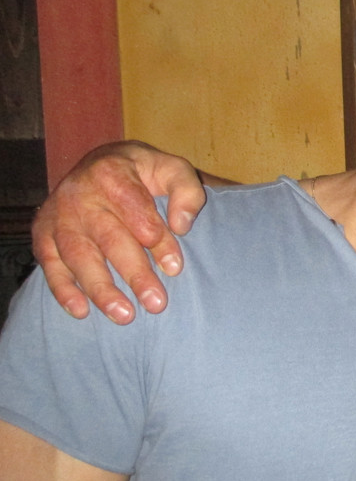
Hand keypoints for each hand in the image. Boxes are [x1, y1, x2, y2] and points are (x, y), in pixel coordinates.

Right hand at [31, 140, 206, 323]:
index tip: (175, 267)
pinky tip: (82, 311)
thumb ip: (187, 191)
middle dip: (134, 273)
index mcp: (112, 172)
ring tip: (125, 316)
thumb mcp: (171, 169)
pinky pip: (50, 264)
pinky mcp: (44, 234)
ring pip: (78, 255)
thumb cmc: (143, 173)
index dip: (156, 240)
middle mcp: (79, 193)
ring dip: (100, 289)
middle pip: (109, 237)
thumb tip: (182, 225)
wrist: (100, 164)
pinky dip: (63, 289)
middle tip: (157, 303)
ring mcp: (58, 216)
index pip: (136, 210)